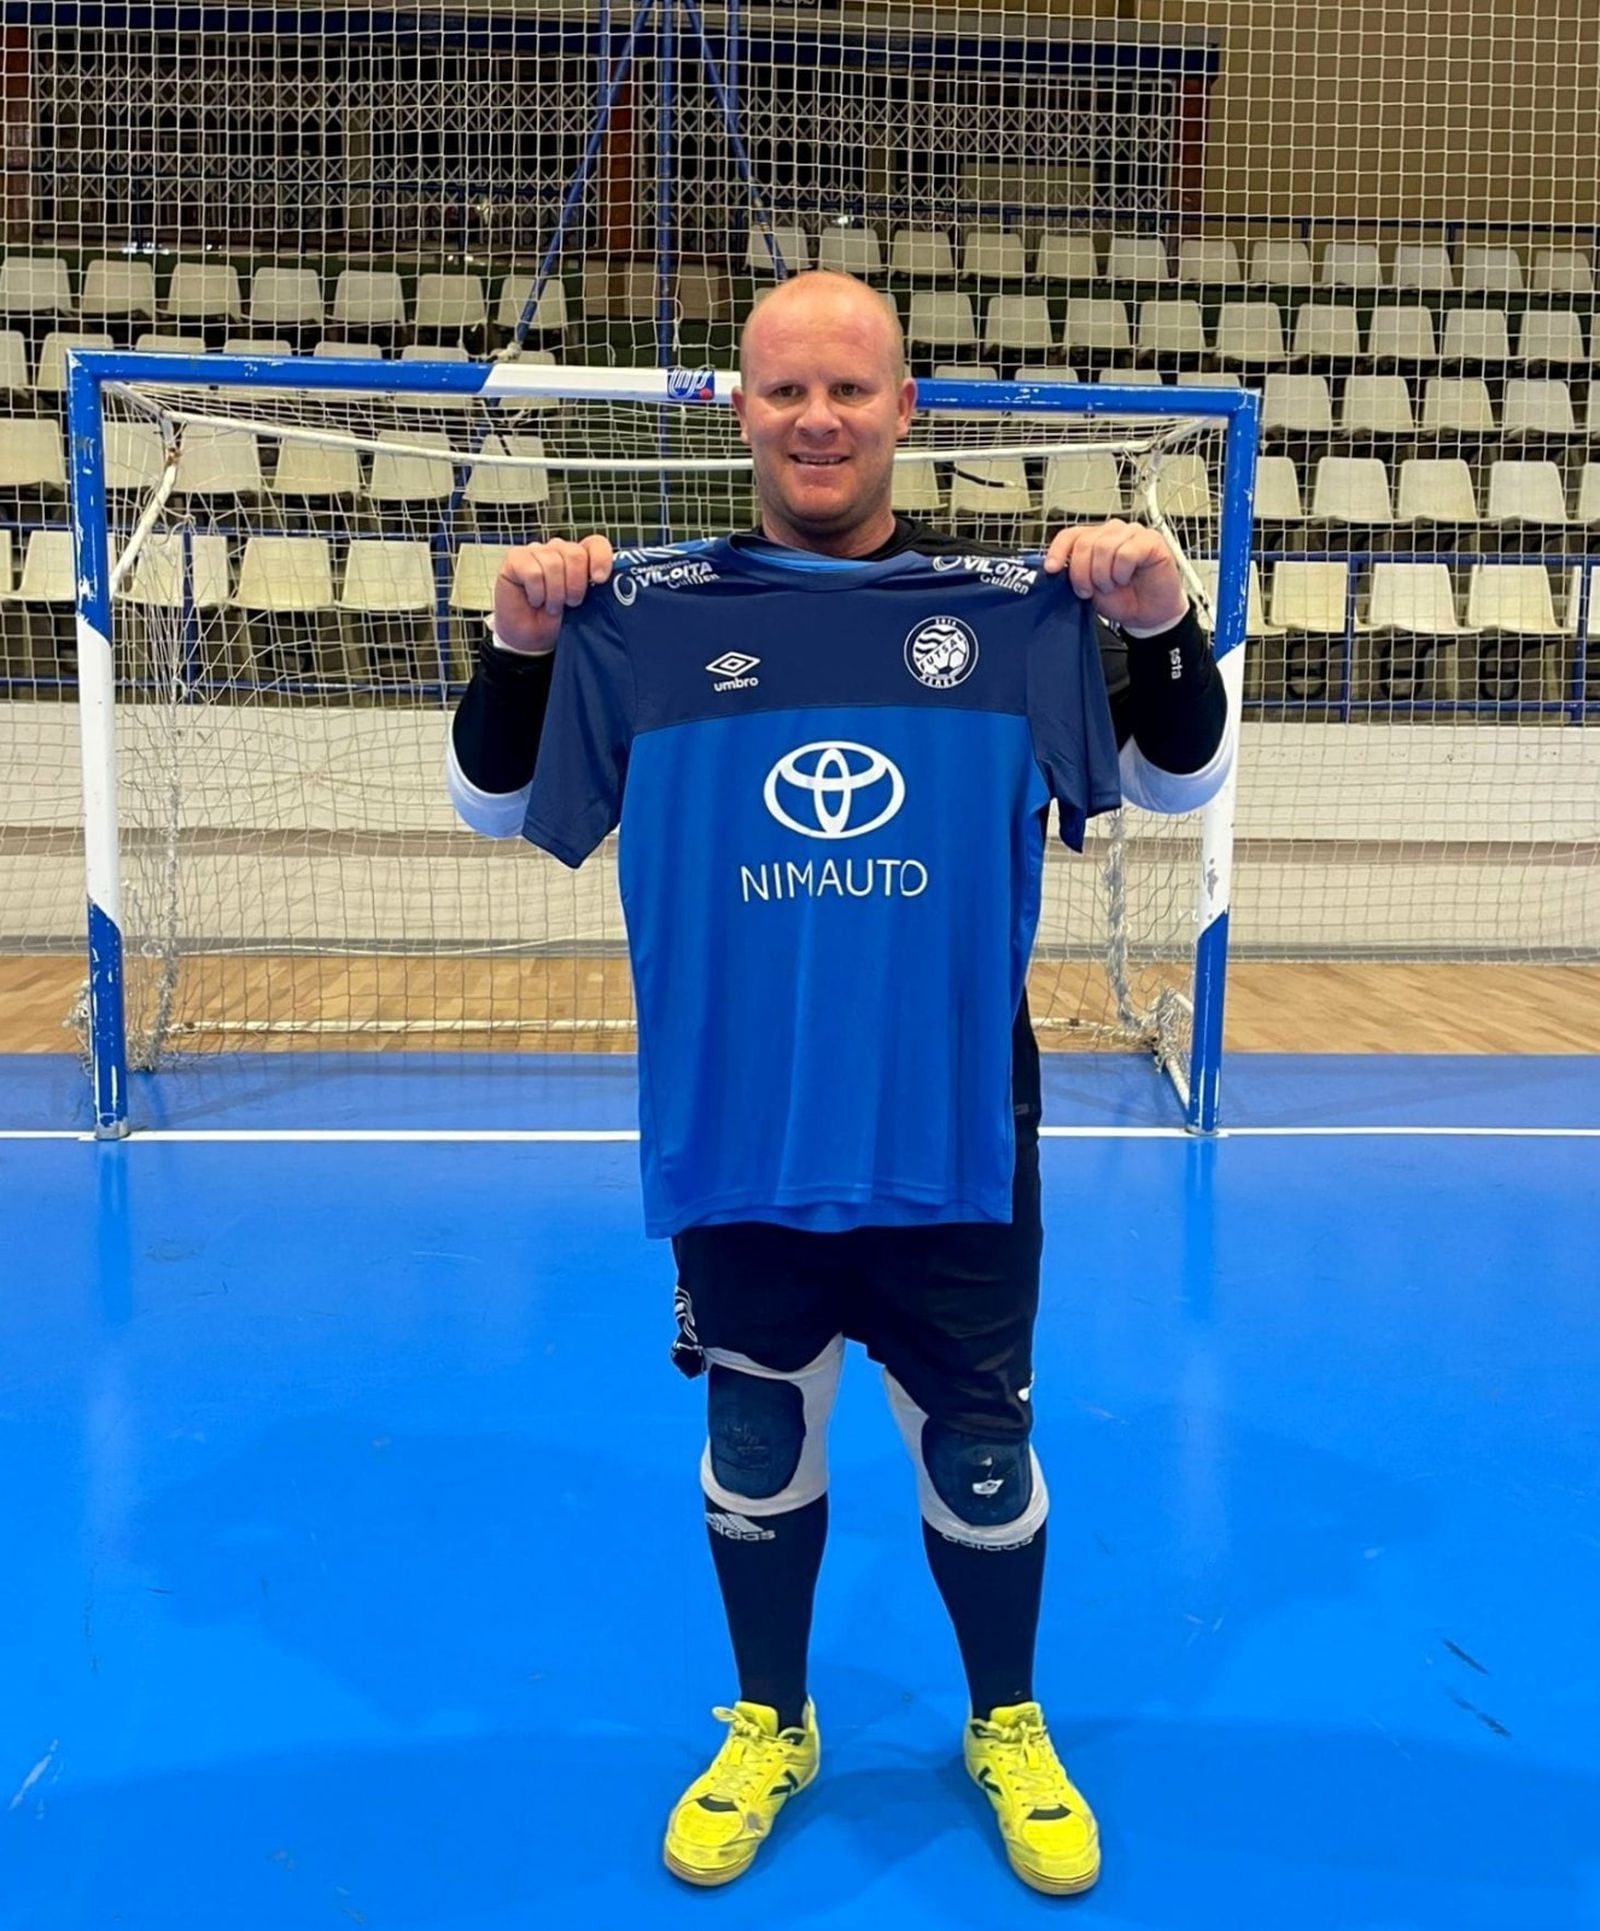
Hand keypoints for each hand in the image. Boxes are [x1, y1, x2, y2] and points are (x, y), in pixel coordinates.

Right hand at [492, 535, 614, 654]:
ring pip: (554, 564)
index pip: (596, 544)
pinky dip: (537, 593)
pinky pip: (533, 572)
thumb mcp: (585, 608)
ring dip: (554, 594)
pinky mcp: (516, 558)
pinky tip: (535, 600)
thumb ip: (596, 591)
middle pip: (575, 554)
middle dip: (575, 585)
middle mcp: (558, 550)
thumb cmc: (557, 622)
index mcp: (580, 558)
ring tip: (551, 606)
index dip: (601, 558)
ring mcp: (536, 551)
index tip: (600, 580)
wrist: (530, 639)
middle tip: (570, 603)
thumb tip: (605, 581)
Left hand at [1043, 520, 1186, 634]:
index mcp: (1095, 539)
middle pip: (1084, 542)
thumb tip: (1055, 568)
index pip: (1070, 534)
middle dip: (1082, 573)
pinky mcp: (1151, 541)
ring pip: (1104, 546)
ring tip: (1112, 585)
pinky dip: (1122, 571)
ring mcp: (1133, 533)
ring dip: (1103, 575)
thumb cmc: (1123, 600)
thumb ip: (1073, 573)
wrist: (1149, 616)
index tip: (1052, 569)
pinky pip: (1126, 552)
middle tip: (1090, 590)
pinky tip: (1127, 578)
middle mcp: (1113, 532)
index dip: (1058, 551)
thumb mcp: (1089, 588)